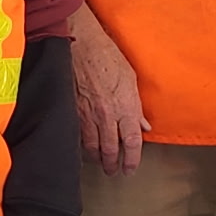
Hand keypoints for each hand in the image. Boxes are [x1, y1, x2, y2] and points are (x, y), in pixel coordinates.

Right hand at [73, 7, 147, 175]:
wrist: (81, 44)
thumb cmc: (108, 56)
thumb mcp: (131, 79)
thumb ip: (137, 106)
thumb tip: (143, 125)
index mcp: (125, 107)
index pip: (131, 142)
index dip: (132, 159)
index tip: (130, 168)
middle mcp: (107, 115)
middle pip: (110, 149)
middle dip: (112, 164)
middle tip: (114, 171)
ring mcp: (88, 114)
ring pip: (92, 145)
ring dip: (96, 157)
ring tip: (99, 163)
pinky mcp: (72, 110)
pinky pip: (78, 135)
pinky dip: (81, 144)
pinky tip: (83, 148)